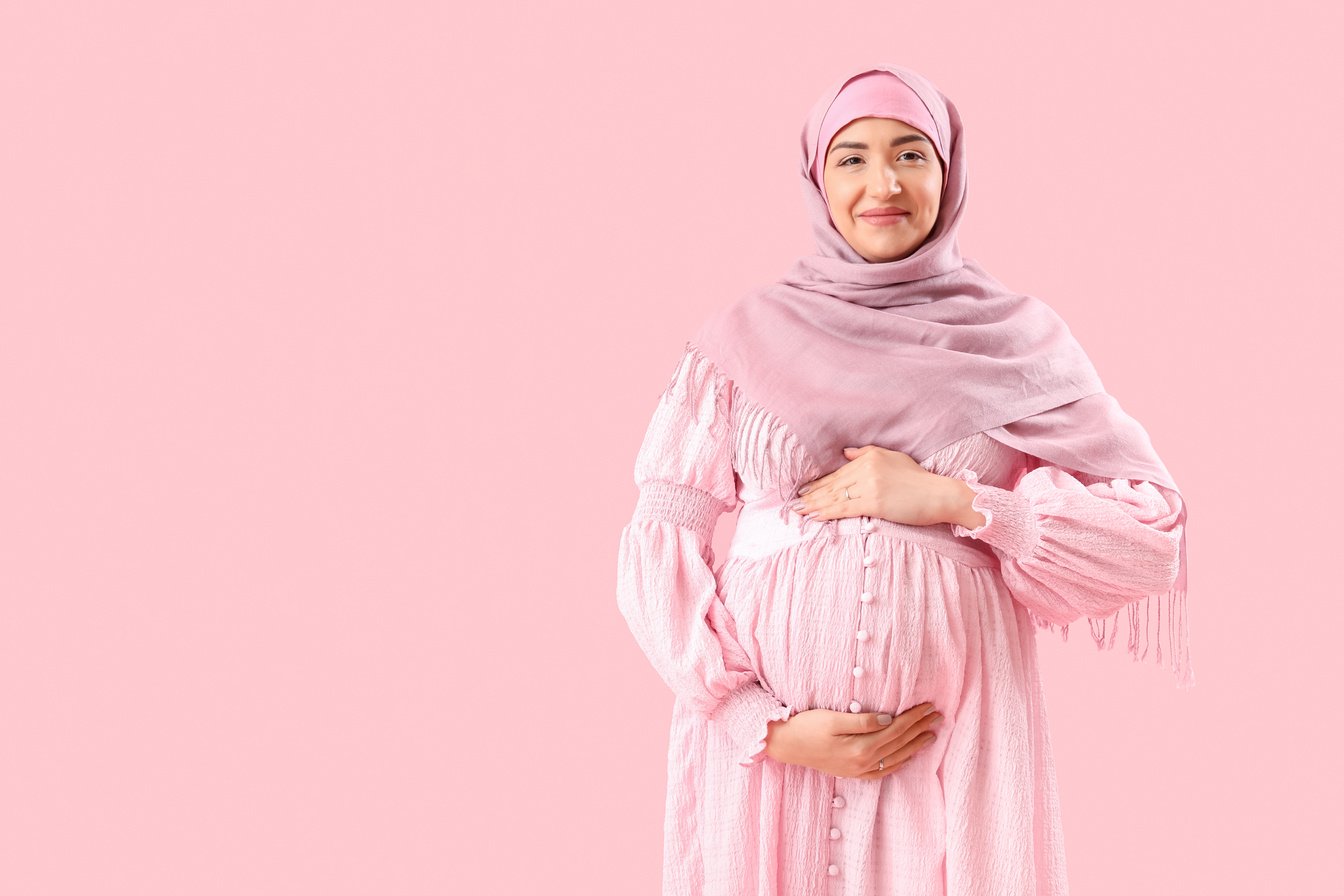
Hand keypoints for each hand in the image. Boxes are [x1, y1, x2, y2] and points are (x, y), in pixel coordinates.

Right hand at [763, 702, 943, 778]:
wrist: (786, 746)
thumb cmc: (806, 727)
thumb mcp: (832, 718)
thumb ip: (862, 720)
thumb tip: (889, 719)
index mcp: (860, 747)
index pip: (896, 729)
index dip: (914, 717)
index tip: (929, 706)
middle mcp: (863, 762)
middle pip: (900, 743)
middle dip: (921, 729)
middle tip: (939, 717)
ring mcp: (859, 770)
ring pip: (895, 758)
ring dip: (915, 746)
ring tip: (931, 736)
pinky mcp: (853, 773)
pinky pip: (883, 771)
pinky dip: (898, 763)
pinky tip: (907, 757)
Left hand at [791, 445, 976, 527]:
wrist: (939, 494)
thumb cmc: (920, 480)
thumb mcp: (893, 458)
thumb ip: (867, 453)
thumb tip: (844, 453)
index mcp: (869, 456)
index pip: (838, 473)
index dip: (819, 483)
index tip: (804, 490)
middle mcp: (866, 468)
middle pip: (833, 484)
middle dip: (811, 495)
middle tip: (794, 503)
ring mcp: (869, 485)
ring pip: (835, 496)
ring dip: (814, 505)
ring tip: (799, 511)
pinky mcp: (874, 502)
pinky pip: (844, 508)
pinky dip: (827, 512)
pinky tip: (815, 516)